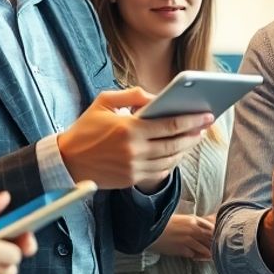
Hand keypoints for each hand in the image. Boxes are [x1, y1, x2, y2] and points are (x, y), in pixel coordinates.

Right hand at [58, 87, 211, 189]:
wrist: (67, 160)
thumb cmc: (86, 127)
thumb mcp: (103, 101)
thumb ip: (132, 95)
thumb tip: (157, 96)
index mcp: (129, 128)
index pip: (169, 125)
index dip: (191, 120)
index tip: (206, 115)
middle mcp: (134, 150)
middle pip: (175, 143)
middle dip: (194, 133)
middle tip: (207, 125)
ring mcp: (133, 167)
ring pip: (170, 158)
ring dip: (186, 148)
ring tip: (195, 137)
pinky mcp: (131, 179)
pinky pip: (160, 171)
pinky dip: (173, 161)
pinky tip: (178, 151)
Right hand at [152, 213, 214, 260]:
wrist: (150, 229)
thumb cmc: (164, 223)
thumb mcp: (181, 219)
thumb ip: (193, 223)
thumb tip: (204, 228)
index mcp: (193, 219)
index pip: (212, 227)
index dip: (217, 234)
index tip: (220, 239)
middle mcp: (193, 229)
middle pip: (210, 238)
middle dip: (215, 244)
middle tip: (220, 250)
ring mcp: (188, 239)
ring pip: (204, 248)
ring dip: (208, 253)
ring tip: (212, 257)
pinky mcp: (181, 249)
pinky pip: (194, 255)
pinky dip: (197, 257)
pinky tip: (196, 258)